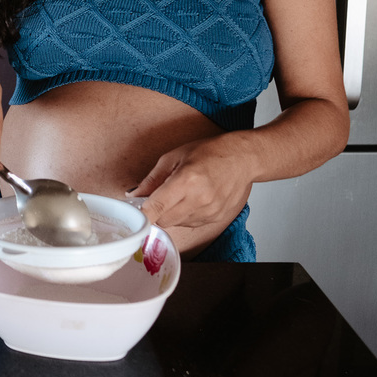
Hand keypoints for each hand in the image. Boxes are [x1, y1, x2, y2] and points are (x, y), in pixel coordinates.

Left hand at [127, 137, 253, 238]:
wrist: (243, 159)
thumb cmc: (209, 152)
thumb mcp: (174, 157)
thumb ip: (152, 179)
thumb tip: (134, 194)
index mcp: (186, 181)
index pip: (156, 207)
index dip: (142, 214)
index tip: (133, 216)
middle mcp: (199, 200)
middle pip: (163, 220)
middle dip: (157, 211)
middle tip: (160, 195)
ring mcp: (209, 212)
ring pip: (177, 223)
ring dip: (172, 213)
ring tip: (182, 193)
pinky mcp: (216, 219)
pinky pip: (191, 224)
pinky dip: (186, 215)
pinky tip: (194, 198)